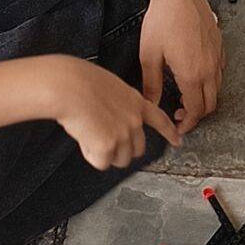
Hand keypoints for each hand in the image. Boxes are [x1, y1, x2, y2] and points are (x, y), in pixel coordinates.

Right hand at [50, 57, 180, 170]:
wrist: (66, 86)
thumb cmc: (78, 82)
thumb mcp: (109, 86)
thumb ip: (118, 104)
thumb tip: (112, 119)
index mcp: (135, 102)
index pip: (160, 119)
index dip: (170, 132)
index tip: (178, 141)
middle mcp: (134, 120)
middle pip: (137, 150)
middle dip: (121, 149)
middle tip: (102, 138)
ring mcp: (123, 134)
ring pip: (120, 159)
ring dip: (105, 153)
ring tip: (89, 132)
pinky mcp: (108, 146)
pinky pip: (101, 162)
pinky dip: (91, 154)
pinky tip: (83, 137)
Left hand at [139, 0, 224, 132]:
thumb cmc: (162, 19)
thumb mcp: (149, 55)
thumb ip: (151, 85)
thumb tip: (150, 106)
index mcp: (192, 75)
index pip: (195, 111)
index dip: (187, 124)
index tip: (177, 127)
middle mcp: (210, 69)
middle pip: (210, 104)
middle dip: (196, 115)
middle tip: (178, 113)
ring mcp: (217, 57)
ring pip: (217, 89)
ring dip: (203, 99)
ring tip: (184, 95)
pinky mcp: (219, 46)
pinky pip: (220, 72)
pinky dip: (210, 82)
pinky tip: (194, 75)